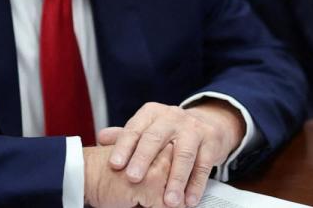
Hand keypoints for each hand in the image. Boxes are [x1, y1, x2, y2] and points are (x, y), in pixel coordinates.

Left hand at [97, 100, 245, 206]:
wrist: (207, 122)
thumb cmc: (169, 131)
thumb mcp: (147, 128)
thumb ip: (125, 135)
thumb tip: (101, 138)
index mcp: (152, 113)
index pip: (134, 129)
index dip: (123, 147)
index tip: (114, 165)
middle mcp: (172, 117)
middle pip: (156, 138)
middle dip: (144, 159)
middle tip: (133, 178)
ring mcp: (193, 129)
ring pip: (184, 154)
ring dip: (175, 179)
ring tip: (167, 201)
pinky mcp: (211, 142)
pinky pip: (204, 165)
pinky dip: (196, 185)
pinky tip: (188, 200)